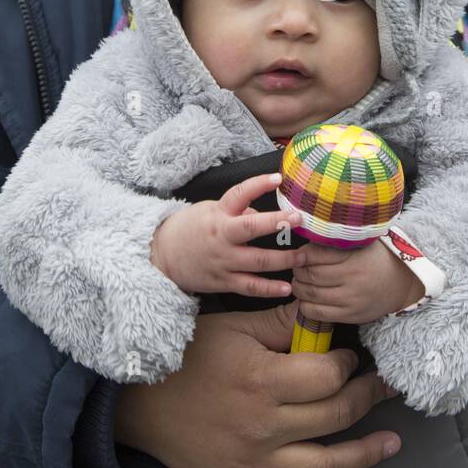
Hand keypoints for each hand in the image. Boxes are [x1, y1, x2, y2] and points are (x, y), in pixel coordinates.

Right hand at [114, 304, 403, 467]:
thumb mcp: (234, 328)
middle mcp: (263, 426)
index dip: (349, 364)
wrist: (138, 403)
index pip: (329, 376)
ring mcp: (253, 463)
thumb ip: (282, 323)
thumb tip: (323, 312)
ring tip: (391, 443)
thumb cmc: (188, 357)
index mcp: (262, 380)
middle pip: (336, 417)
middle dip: (368, 399)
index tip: (353, 357)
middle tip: (385, 388)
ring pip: (324, 466)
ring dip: (364, 455)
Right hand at [150, 171, 301, 296]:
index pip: (239, 194)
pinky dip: (270, 289)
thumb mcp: (210, 210)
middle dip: (277, 223)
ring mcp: (224, 261)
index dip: (258, 184)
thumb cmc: (190, 228)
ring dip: (285, 260)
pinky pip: (251, 287)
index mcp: (218, 214)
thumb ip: (238, 211)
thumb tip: (264, 213)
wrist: (162, 256)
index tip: (278, 178)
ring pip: (258, 261)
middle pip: (251, 228)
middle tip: (299, 218)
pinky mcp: (224, 282)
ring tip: (305, 257)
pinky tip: (288, 288)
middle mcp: (222, 236)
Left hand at [290, 237, 423, 323]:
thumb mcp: (363, 243)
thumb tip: (308, 242)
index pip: (317, 255)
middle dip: (298, 271)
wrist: (404, 283)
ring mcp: (351, 299)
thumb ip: (338, 242)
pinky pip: (318, 313)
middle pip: (312, 275)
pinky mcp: (350, 315)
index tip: (299, 254)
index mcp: (354, 257)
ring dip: (299, 288)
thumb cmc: (380, 258)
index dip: (302, 254)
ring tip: (300, 281)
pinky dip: (305, 305)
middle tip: (296, 267)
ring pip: (311, 294)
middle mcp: (352, 279)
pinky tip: (306, 298)